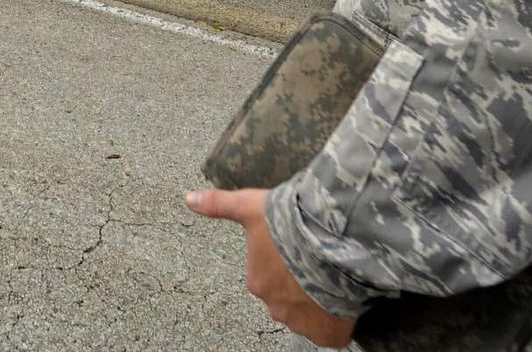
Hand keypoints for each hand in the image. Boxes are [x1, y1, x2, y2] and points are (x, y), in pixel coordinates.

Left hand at [185, 188, 355, 347]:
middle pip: (288, 297)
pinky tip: (342, 297)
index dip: (286, 261)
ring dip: (318, 300)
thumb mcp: (251, 207)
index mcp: (258, 281)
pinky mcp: (328, 332)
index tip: (298, 247)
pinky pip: (331, 332)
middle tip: (316, 259)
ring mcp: (303, 322)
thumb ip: (220, 204)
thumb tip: (189, 199)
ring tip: (332, 274)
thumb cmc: (291, 224)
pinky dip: (336, 320)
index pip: (269, 276)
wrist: (332, 240)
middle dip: (300, 283)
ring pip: (309, 314)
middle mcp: (276, 307)